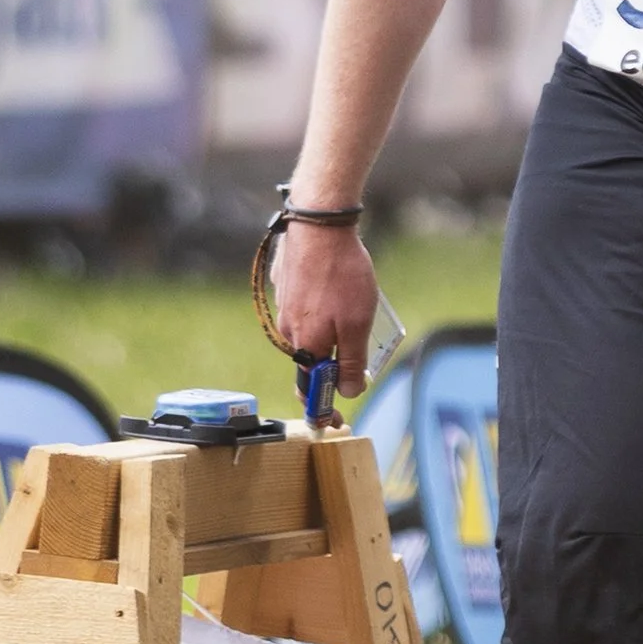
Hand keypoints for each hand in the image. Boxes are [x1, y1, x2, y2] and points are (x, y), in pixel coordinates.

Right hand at [270, 213, 381, 396]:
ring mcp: (284, 305)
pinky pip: (305, 305)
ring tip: (352, 303)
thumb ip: (352, 361)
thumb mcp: (357, 323)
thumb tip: (349, 392)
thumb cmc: (342, 274)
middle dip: (334, 361)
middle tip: (359, 347)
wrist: (319, 223)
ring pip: (309, 330)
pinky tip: (335, 285)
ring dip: (330, 328)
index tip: (336, 420)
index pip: (309, 391)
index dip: (323, 408)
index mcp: (304, 345)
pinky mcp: (285, 283)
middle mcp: (288, 330)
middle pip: (311, 360)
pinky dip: (321, 304)